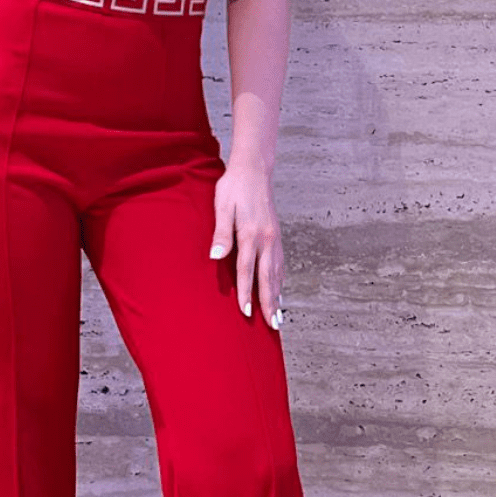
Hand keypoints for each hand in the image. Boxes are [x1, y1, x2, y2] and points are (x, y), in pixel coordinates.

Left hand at [209, 159, 284, 329]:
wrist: (254, 170)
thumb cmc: (233, 188)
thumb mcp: (222, 207)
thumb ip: (221, 233)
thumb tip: (216, 256)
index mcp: (252, 234)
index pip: (247, 270)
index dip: (245, 293)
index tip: (245, 313)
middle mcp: (267, 240)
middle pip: (268, 278)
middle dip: (269, 304)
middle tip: (271, 326)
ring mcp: (275, 239)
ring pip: (277, 274)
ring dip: (277, 297)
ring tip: (277, 317)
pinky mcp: (277, 237)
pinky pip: (280, 265)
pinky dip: (280, 282)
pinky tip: (279, 292)